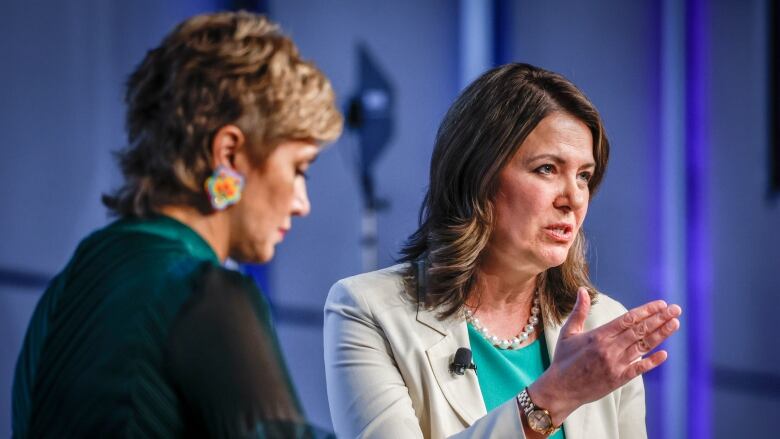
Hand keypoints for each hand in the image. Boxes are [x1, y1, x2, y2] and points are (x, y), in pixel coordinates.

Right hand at [527, 287, 681, 425]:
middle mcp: (609, 348)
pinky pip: (639, 369)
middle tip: (676, 309)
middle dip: (659, 318)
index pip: (628, 319)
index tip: (661, 304)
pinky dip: (652, 362)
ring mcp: (615, 364)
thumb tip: (581, 290)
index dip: (646, 310)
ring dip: (661, 335)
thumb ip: (579, 311)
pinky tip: (665, 354)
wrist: (560, 389)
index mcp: (598, 335)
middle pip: (639, 330)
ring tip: (675, 324)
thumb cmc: (563, 359)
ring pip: (643, 347)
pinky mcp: (618, 379)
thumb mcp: (568, 332)